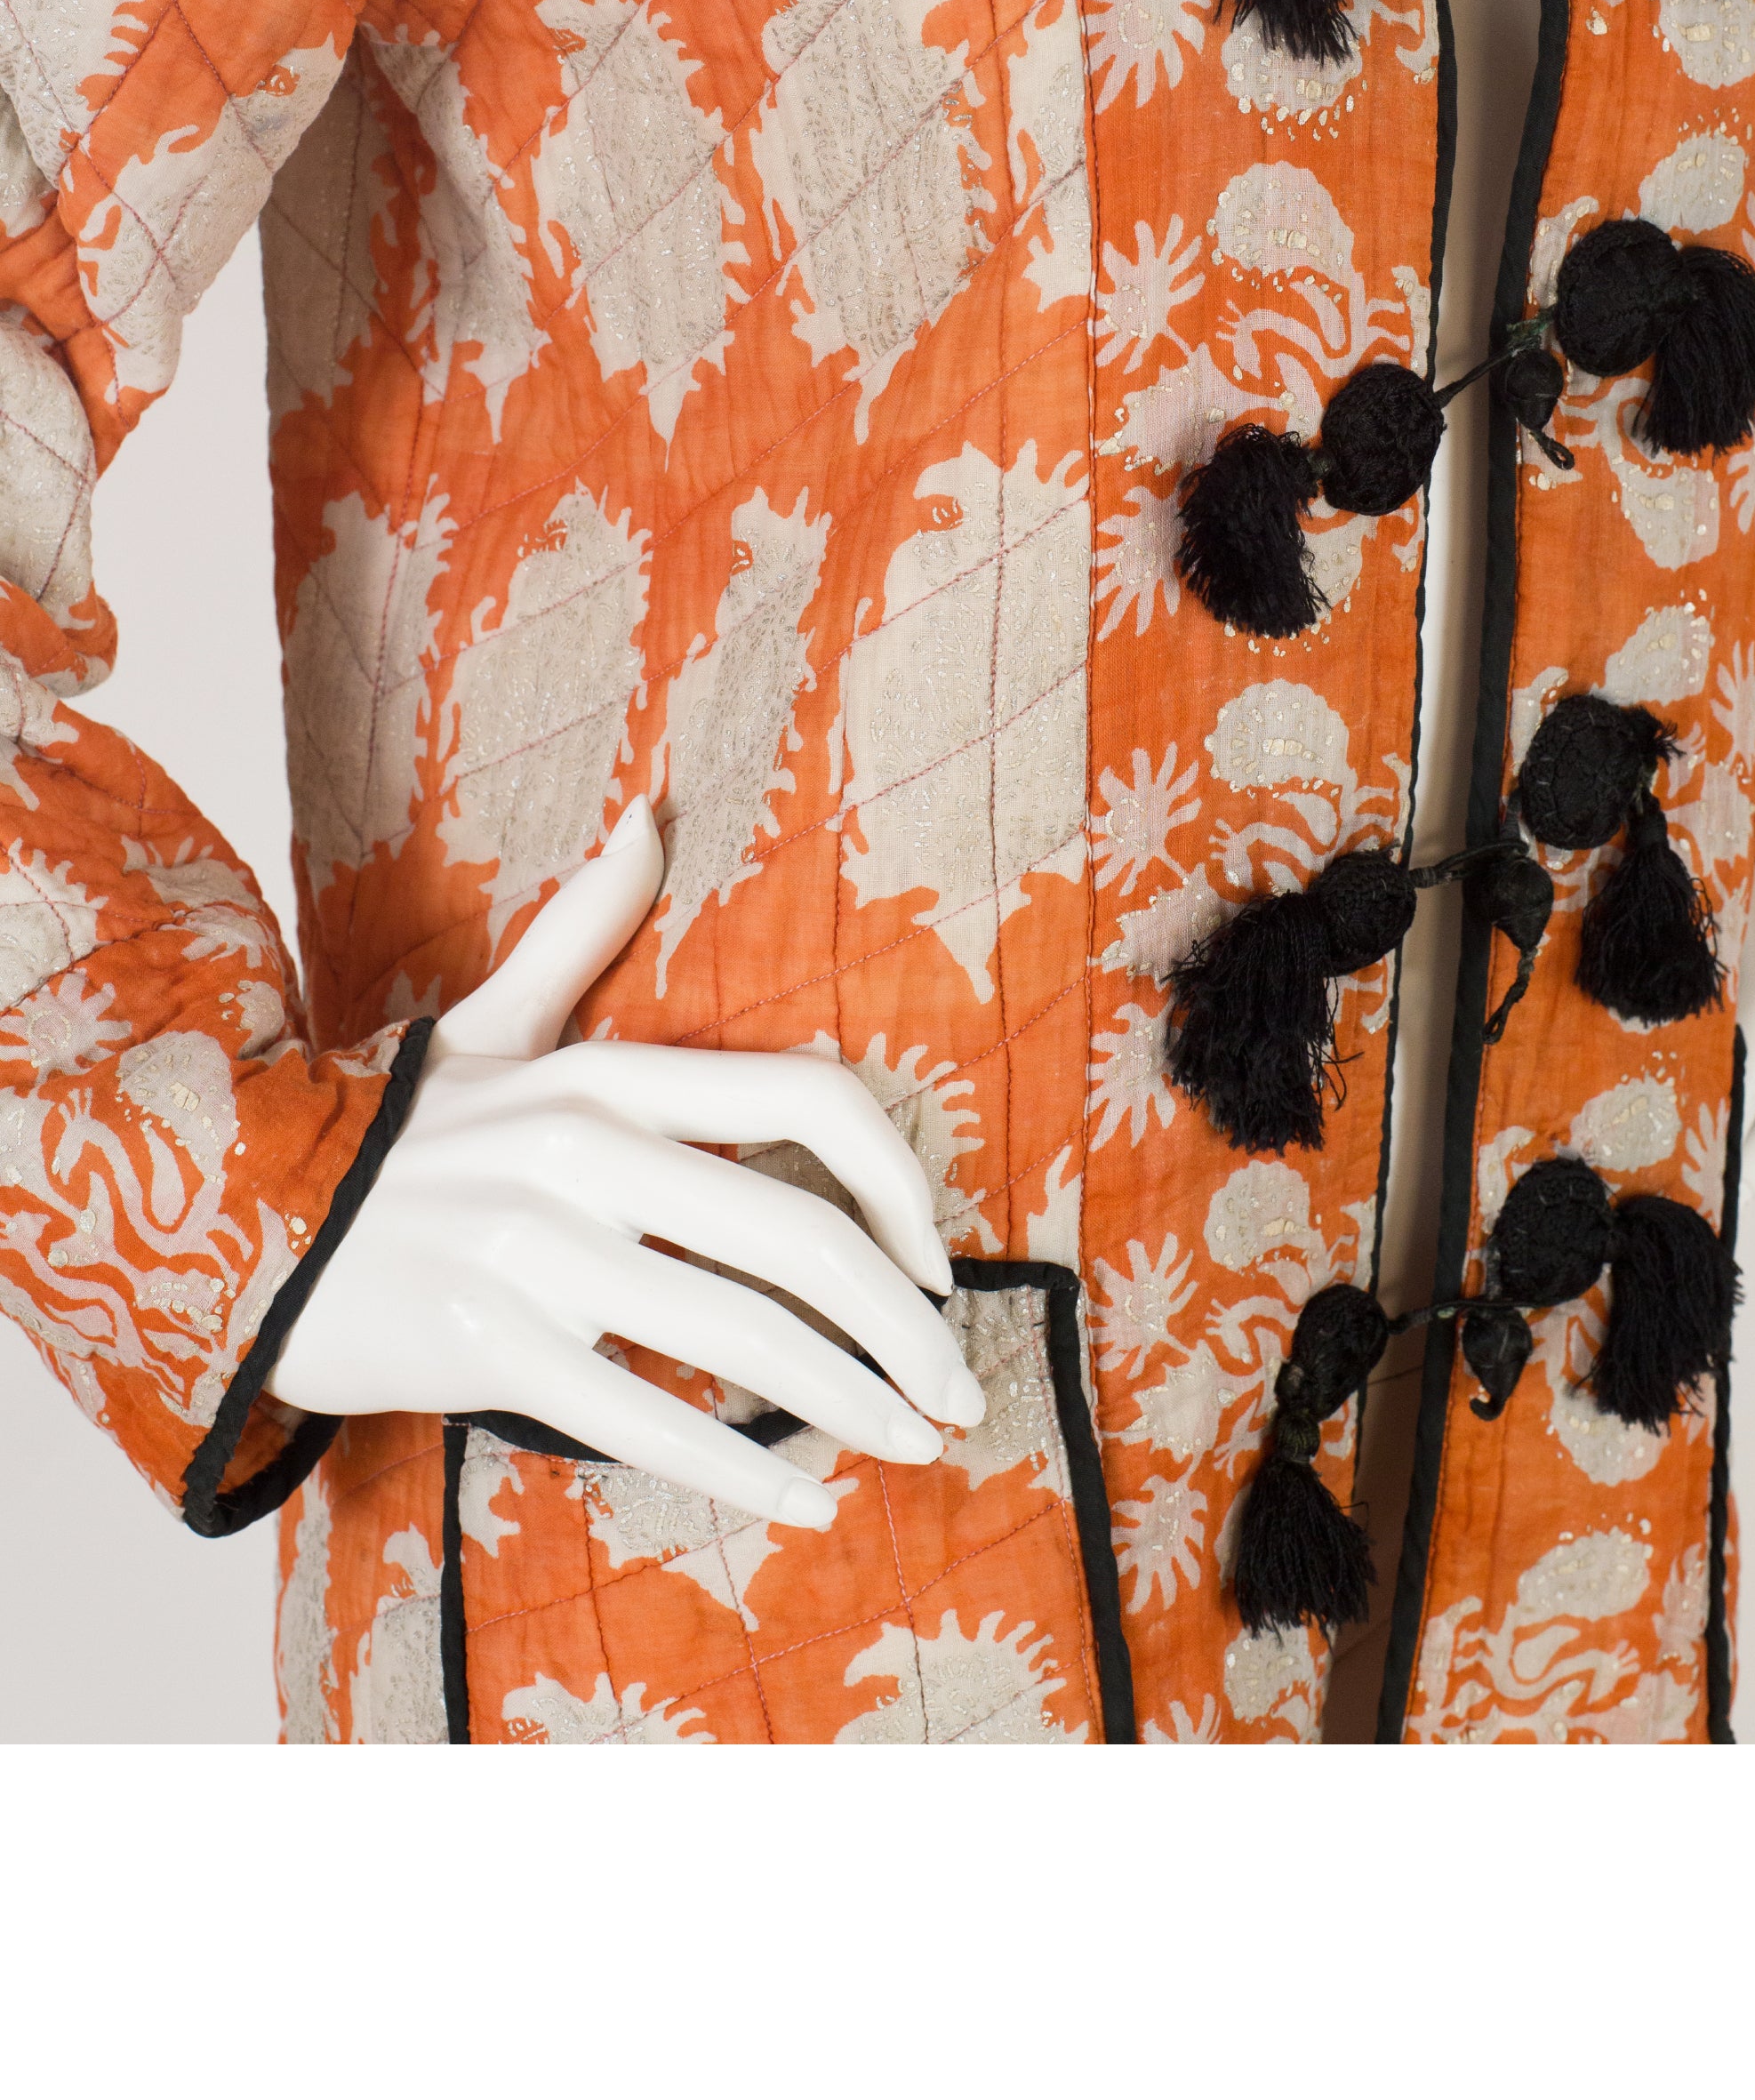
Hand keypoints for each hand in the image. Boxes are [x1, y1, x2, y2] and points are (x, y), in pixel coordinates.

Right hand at [269, 798, 985, 1527]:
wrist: (232, 1218)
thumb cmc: (391, 1135)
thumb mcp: (490, 1023)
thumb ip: (583, 925)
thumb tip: (654, 809)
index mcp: (605, 1073)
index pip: (808, 1100)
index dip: (899, 1184)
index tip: (938, 1261)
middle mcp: (582, 1151)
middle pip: (797, 1239)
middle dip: (903, 1330)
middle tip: (960, 1394)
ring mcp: (532, 1251)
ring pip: (739, 1339)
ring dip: (850, 1408)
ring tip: (913, 1450)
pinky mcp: (484, 1345)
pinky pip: (643, 1420)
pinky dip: (739, 1473)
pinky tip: (804, 1507)